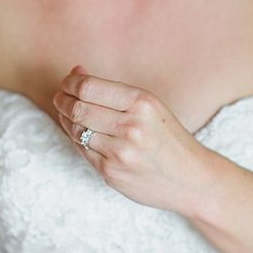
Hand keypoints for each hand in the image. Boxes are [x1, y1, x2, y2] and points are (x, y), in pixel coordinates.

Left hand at [53, 65, 212, 214]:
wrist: (192, 180)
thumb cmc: (167, 137)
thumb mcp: (149, 105)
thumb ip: (111, 89)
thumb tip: (75, 72)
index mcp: (141, 103)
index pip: (88, 87)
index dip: (70, 83)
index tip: (67, 83)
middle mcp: (131, 127)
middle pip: (77, 108)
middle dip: (62, 100)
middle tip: (60, 98)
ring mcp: (120, 153)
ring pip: (75, 129)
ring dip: (66, 119)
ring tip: (68, 114)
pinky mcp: (111, 173)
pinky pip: (81, 149)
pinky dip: (76, 138)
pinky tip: (80, 132)